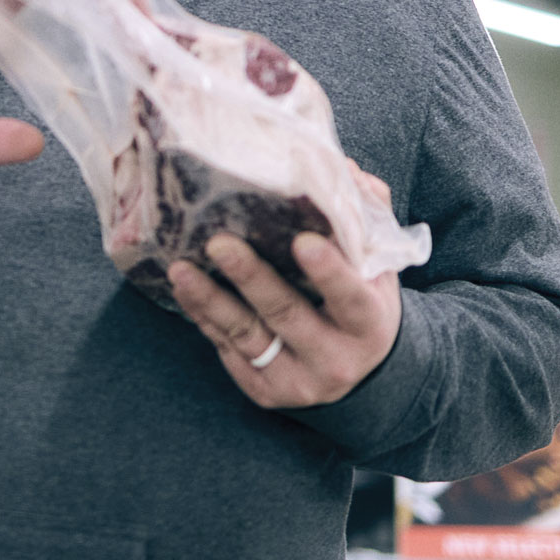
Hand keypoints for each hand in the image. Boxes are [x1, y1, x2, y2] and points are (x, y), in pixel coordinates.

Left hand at [166, 166, 401, 408]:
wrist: (357, 373)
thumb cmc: (361, 303)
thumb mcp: (378, 266)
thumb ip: (366, 217)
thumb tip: (341, 169)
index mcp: (369, 324)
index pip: (350, 298)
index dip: (328, 272)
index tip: (302, 241)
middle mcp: (336, 359)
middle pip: (287, 314)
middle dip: (251, 278)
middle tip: (220, 243)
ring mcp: (298, 380)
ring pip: (247, 336)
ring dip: (210, 300)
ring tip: (181, 269)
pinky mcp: (265, 390)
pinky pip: (227, 350)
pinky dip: (204, 317)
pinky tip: (184, 289)